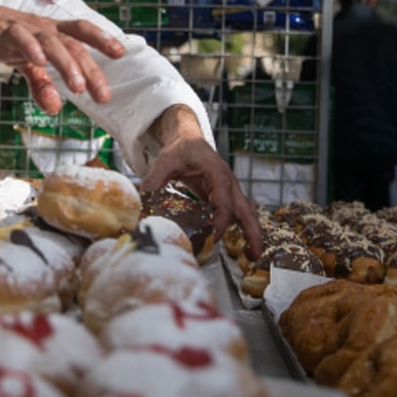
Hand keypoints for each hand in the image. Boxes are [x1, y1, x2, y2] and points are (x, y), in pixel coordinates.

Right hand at [0, 3, 124, 113]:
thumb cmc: (3, 39)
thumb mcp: (26, 66)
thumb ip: (41, 85)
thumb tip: (56, 108)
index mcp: (52, 32)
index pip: (82, 32)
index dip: (102, 39)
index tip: (121, 53)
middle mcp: (43, 28)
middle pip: (73, 45)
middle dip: (90, 70)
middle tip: (103, 95)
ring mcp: (25, 28)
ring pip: (52, 43)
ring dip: (67, 64)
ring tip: (78, 86)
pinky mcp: (4, 32)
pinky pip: (21, 39)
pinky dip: (31, 49)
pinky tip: (40, 61)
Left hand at [140, 109, 262, 260]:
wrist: (189, 140)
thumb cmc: (180, 150)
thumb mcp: (164, 162)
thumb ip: (153, 183)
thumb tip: (143, 209)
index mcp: (217, 173)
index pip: (223, 202)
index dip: (219, 222)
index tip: (211, 238)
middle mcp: (228, 182)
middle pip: (246, 209)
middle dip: (251, 231)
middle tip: (253, 255)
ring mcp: (230, 190)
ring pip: (247, 213)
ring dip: (252, 233)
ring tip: (253, 256)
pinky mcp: (226, 196)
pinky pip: (238, 214)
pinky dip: (243, 229)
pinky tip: (242, 246)